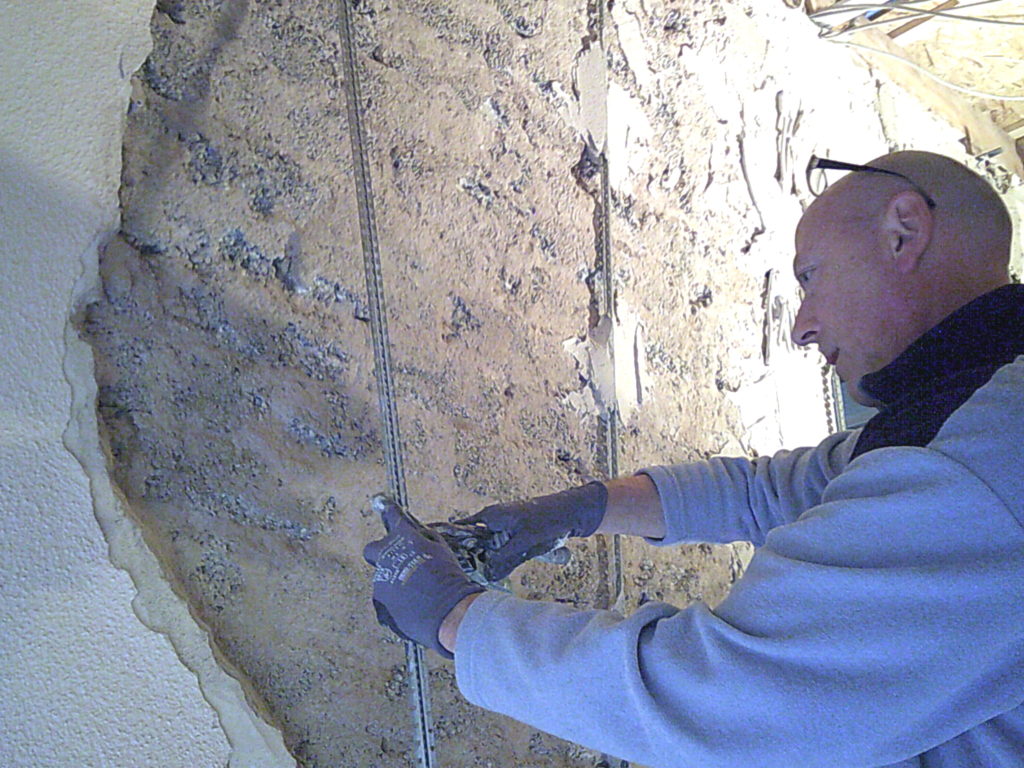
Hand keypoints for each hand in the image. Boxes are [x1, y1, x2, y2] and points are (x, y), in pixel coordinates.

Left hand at [363, 497, 484, 658]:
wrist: (448, 612)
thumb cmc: (449, 579)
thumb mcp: (442, 550)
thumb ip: (425, 540)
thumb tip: (419, 535)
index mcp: (404, 539)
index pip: (393, 518)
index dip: (390, 512)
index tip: (384, 506)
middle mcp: (386, 557)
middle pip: (372, 550)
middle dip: (380, 553)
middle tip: (394, 560)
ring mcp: (380, 582)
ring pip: (383, 579)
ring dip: (395, 583)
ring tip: (416, 594)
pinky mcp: (380, 604)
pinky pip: (385, 601)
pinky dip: (395, 603)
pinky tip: (412, 607)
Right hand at [447, 482, 607, 581]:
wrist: (570, 512)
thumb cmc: (546, 520)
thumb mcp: (523, 541)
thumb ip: (504, 558)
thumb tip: (487, 573)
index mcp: (490, 515)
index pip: (461, 527)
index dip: (449, 538)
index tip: (437, 550)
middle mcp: (494, 518)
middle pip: (473, 539)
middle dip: (468, 555)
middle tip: (457, 574)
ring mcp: (504, 525)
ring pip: (487, 545)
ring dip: (485, 558)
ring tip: (474, 576)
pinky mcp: (515, 532)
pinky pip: (500, 546)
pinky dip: (498, 556)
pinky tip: (496, 571)